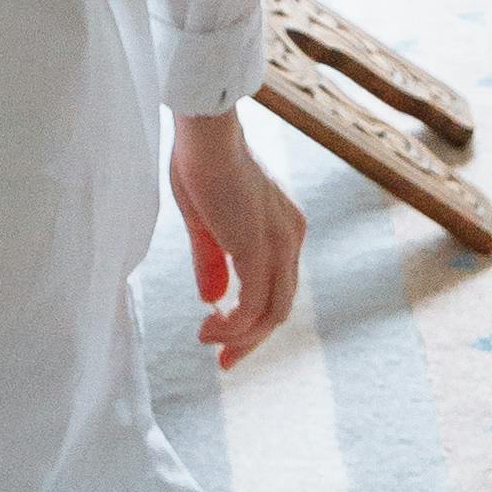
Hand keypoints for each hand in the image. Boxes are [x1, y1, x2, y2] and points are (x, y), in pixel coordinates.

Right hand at [168, 108, 302, 370]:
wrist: (205, 131)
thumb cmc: (201, 162)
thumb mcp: (204, 221)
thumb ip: (211, 261)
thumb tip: (213, 300)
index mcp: (283, 225)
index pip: (276, 286)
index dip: (253, 317)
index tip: (223, 338)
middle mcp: (290, 236)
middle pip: (279, 307)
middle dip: (250, 338)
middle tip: (223, 360)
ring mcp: (279, 243)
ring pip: (271, 313)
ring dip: (239, 336)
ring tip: (207, 341)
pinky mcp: (259, 249)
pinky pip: (253, 306)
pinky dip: (233, 325)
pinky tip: (209, 327)